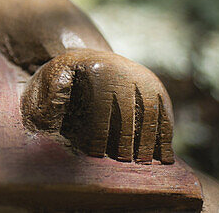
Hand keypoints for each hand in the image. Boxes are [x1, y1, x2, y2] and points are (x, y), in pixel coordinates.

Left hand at [21, 49, 173, 163]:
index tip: (96, 153)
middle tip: (122, 159)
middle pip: (128, 109)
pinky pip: (165, 113)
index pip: (100, 105)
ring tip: (142, 161)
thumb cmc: (67, 74)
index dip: (99, 131)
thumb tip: (54, 108)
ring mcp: (144, 78)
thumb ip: (52, 90)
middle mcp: (124, 70)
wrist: (90, 56)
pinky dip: (166, 137)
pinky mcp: (157, 87)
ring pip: (151, 112)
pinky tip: (164, 158)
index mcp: (97, 68)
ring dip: (149, 140)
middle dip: (126, 137)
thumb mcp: (52, 75)